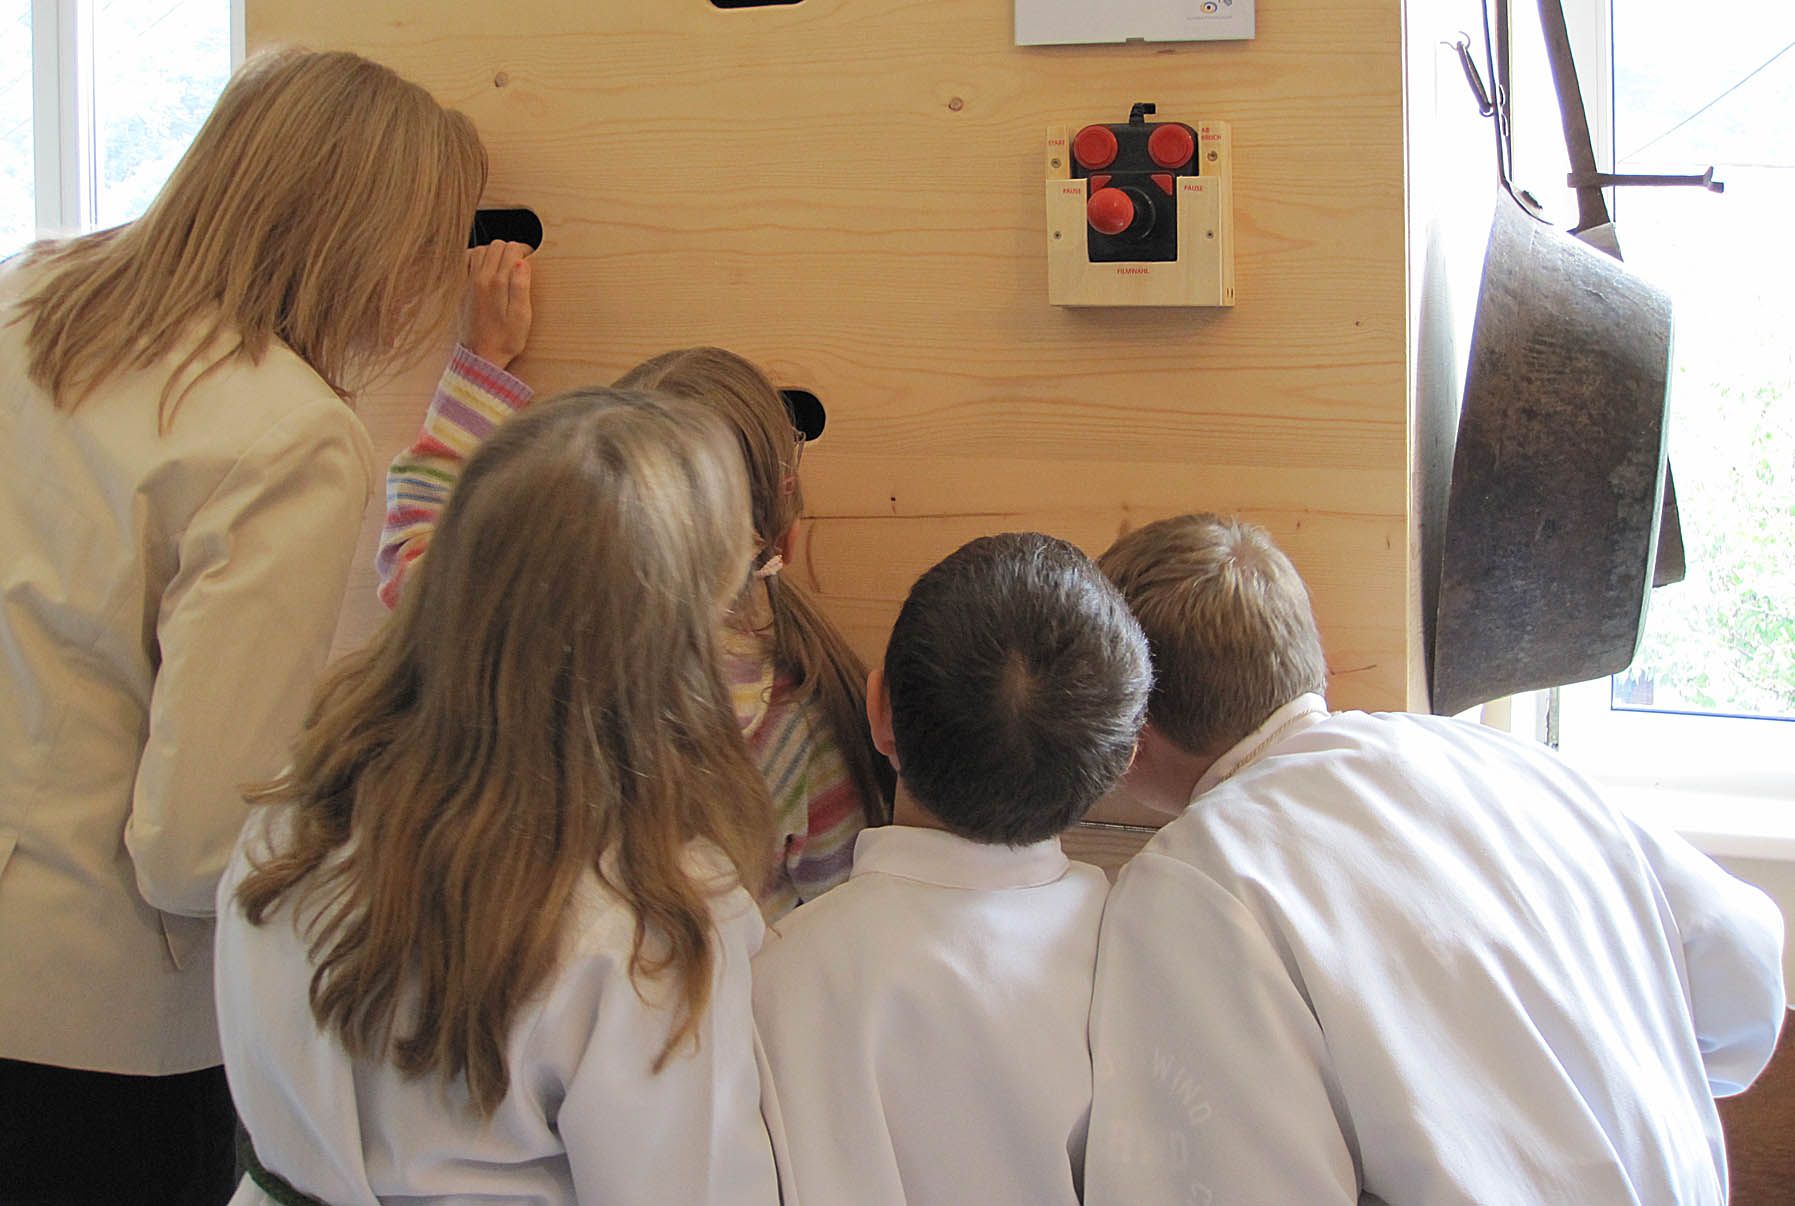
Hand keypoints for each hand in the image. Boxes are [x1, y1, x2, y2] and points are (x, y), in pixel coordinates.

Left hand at [459, 240, 532, 369]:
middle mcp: (480, 279)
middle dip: (510, 249)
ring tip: (503, 264)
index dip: (524, 250)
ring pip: (480, 250)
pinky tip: (485, 268)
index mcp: (497, 283)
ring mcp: (468, 282)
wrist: (480, 356)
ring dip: (493, 252)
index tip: (530, 259)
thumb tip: (522, 262)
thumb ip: (521, 287)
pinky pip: (465, 261)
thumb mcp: (522, 317)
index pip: (511, 249)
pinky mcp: (461, 288)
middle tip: (519, 262)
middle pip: (495, 245)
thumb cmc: (505, 340)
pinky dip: (476, 258)